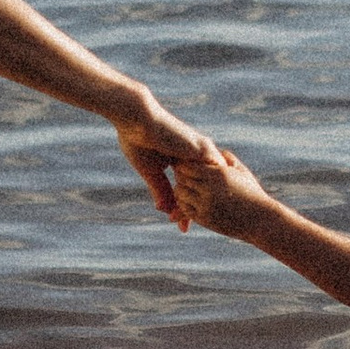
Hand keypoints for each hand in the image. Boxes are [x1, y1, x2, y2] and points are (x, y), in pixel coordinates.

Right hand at [111, 92, 207, 227]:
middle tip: (183, 229)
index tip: (179, 226)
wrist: (137, 119)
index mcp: (185, 159)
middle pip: (202, 188)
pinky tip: (201, 208)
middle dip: (194, 210)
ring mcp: (201, 152)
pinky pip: (212, 174)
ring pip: (209, 183)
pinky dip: (206, 192)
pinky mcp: (201, 149)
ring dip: (200, 203)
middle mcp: (196, 156)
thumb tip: (164, 210)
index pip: (190, 188)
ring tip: (191, 222)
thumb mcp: (151, 170)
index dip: (184, 208)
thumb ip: (160, 189)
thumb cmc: (139, 140)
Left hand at [172, 137, 267, 234]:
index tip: (188, 166)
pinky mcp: (205, 219)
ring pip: (181, 194)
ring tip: (188, 190)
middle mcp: (209, 188)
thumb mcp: (243, 173)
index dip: (185, 165)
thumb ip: (229, 159)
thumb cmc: (254, 194)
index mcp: (218, 173)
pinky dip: (185, 205)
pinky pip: (185, 209)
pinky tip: (192, 203)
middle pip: (181, 178)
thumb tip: (218, 151)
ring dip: (182, 192)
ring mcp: (206, 204)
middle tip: (183, 178)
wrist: (261, 220)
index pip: (187, 165)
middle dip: (182, 178)